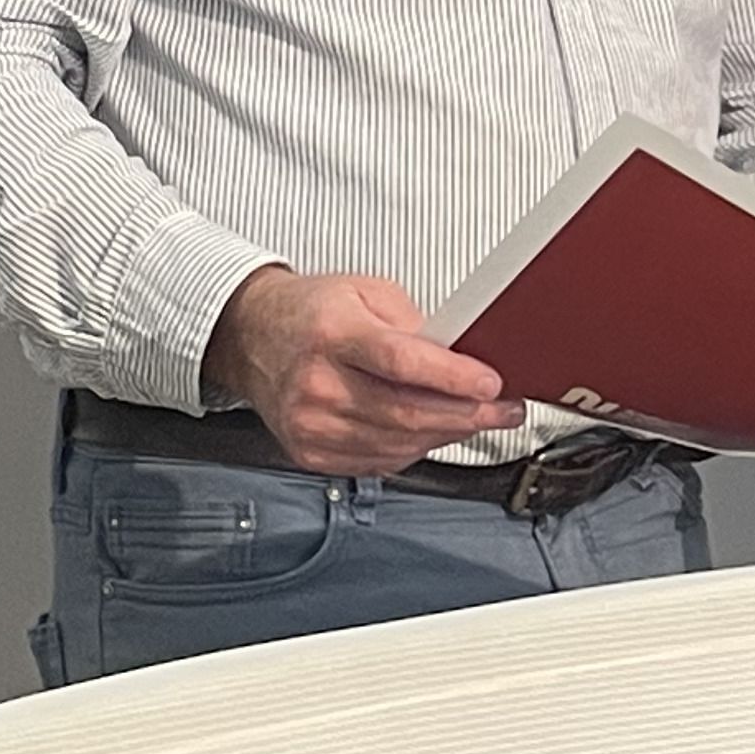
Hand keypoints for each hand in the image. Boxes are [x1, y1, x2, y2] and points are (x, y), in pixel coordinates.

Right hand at [203, 266, 506, 474]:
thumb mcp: (366, 291)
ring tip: (476, 420)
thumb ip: (414, 321)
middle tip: (501, 409)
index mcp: (333, 334)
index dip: (453, 377)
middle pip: (405, 413)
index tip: (490, 383)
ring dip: (446, 435)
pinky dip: (414, 450)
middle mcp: (317, 383)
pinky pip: (377, 462)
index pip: (401, 362)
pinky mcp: (310, 452)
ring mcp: (311, 424)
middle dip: (467, 415)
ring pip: (397, 444)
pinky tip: (433, 433)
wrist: (252, 338)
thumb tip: (459, 354)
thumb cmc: (309, 312)